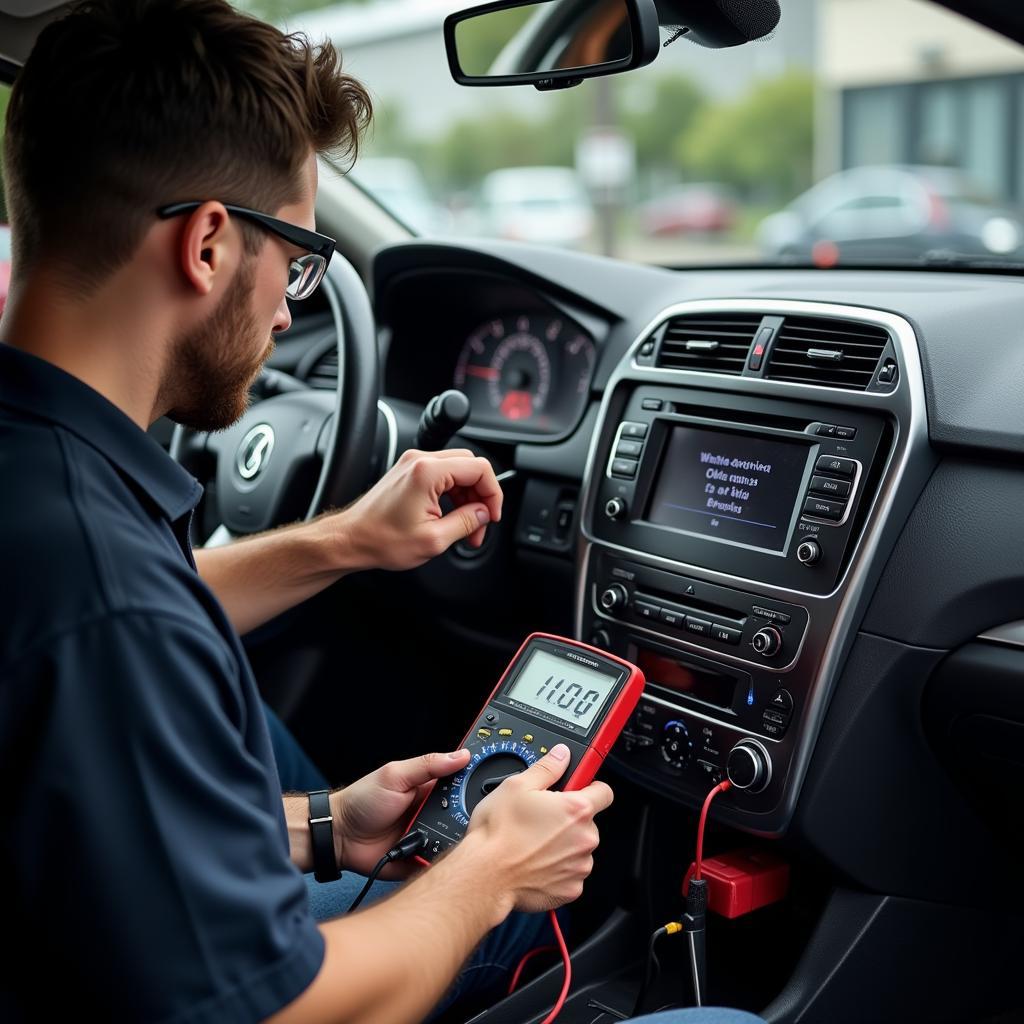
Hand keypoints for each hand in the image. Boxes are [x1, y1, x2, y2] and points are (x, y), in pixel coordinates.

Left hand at [333, 748, 471, 876]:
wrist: (339, 837)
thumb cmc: (362, 801)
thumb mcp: (395, 775)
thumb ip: (428, 765)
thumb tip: (461, 755)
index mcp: (429, 788)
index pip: (461, 783)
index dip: (477, 783)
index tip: (496, 782)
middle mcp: (432, 812)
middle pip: (464, 814)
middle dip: (472, 816)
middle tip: (478, 817)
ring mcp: (428, 836)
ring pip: (456, 839)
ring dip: (459, 839)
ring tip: (464, 839)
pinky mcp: (421, 858)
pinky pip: (440, 863)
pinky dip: (445, 862)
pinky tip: (449, 859)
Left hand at [335, 448, 502, 571]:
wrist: (350, 539)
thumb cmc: (381, 539)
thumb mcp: (433, 539)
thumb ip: (466, 523)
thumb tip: (485, 514)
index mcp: (428, 472)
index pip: (479, 469)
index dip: (493, 493)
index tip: (492, 516)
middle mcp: (420, 461)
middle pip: (471, 467)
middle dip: (482, 496)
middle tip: (481, 524)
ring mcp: (413, 464)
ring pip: (459, 471)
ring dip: (468, 498)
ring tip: (467, 527)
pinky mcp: (409, 472)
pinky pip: (444, 476)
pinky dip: (454, 495)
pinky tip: (453, 517)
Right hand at [465, 744, 613, 913]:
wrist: (485, 875)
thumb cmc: (498, 833)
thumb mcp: (517, 785)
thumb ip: (547, 767)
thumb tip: (561, 755)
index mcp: (576, 810)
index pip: (604, 791)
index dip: (590, 787)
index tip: (578, 790)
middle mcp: (585, 839)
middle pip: (588, 822)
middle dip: (570, 819)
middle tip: (543, 819)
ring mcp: (579, 867)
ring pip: (579, 848)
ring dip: (565, 845)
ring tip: (535, 842)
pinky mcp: (571, 890)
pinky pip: (571, 873)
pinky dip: (558, 869)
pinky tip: (537, 862)